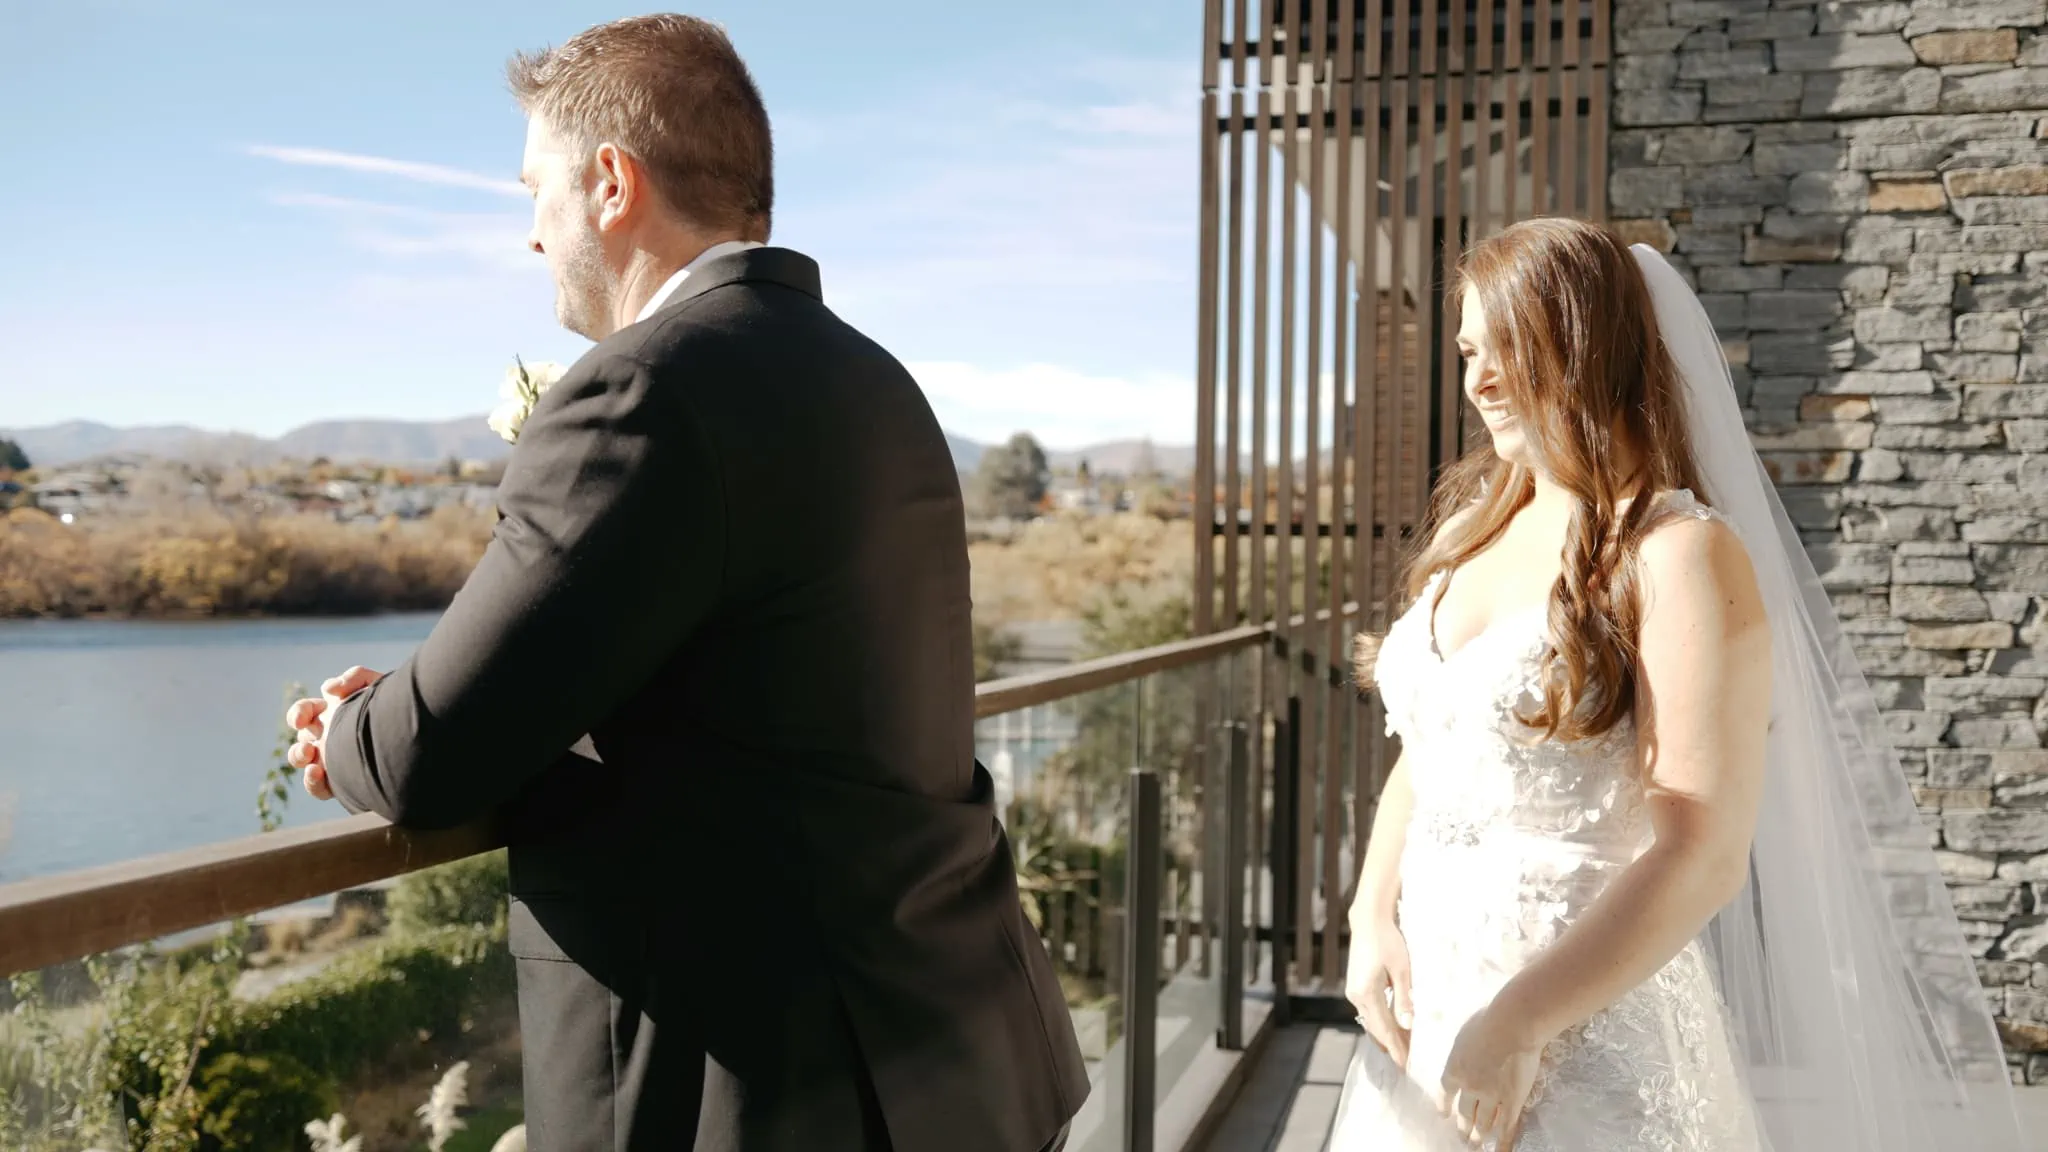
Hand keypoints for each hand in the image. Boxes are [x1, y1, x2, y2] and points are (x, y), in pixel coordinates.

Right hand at [284, 666, 383, 800]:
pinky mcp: (341, 781)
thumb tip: (329, 690)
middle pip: (301, 737)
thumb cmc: (396, 705)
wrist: (422, 735)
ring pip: (304, 760)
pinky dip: (312, 782)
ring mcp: (334, 758)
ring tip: (312, 761)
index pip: (306, 711)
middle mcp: (330, 734)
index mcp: (334, 711)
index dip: (298, 714)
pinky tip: (318, 774)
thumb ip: (354, 678)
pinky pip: (318, 787)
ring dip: (300, 758)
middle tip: (309, 747)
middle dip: (299, 743)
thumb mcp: (378, 684)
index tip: (301, 719)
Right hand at [1344, 916, 1414, 1068]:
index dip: (1396, 1049)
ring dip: (1386, 1036)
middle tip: (1407, 1064)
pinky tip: (1392, 1028)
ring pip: (1371, 1022)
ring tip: (1402, 1050)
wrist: (1368, 921)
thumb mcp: (1402, 970)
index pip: (1384, 1029)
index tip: (1406, 1067)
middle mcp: (1356, 996)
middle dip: (1392, 1047)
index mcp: (1367, 993)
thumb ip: (1404, 999)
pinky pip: (1369, 1011)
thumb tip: (1407, 1026)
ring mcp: (1354, 992)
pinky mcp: (1356, 986)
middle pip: (1376, 1029)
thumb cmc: (1388, 941)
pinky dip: (1381, 1023)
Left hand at [1438, 998, 1546, 1149]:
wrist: (1512, 1025)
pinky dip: (1503, 1142)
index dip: (1444, 1104)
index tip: (1443, 1114)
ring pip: (1483, 1122)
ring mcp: (1491, 1097)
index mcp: (1455, 1067)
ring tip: (1476, 1144)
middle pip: (1463, 1112)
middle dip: (1462, 1126)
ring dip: (1478, 1135)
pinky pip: (1507, 1127)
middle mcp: (1470, 1087)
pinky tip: (1499, 1151)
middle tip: (1461, 1136)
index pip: (1445, 1091)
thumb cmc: (1489, 1019)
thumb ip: (1463, 1044)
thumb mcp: (1465, 1030)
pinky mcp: (1512, 1101)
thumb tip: (1464, 1044)